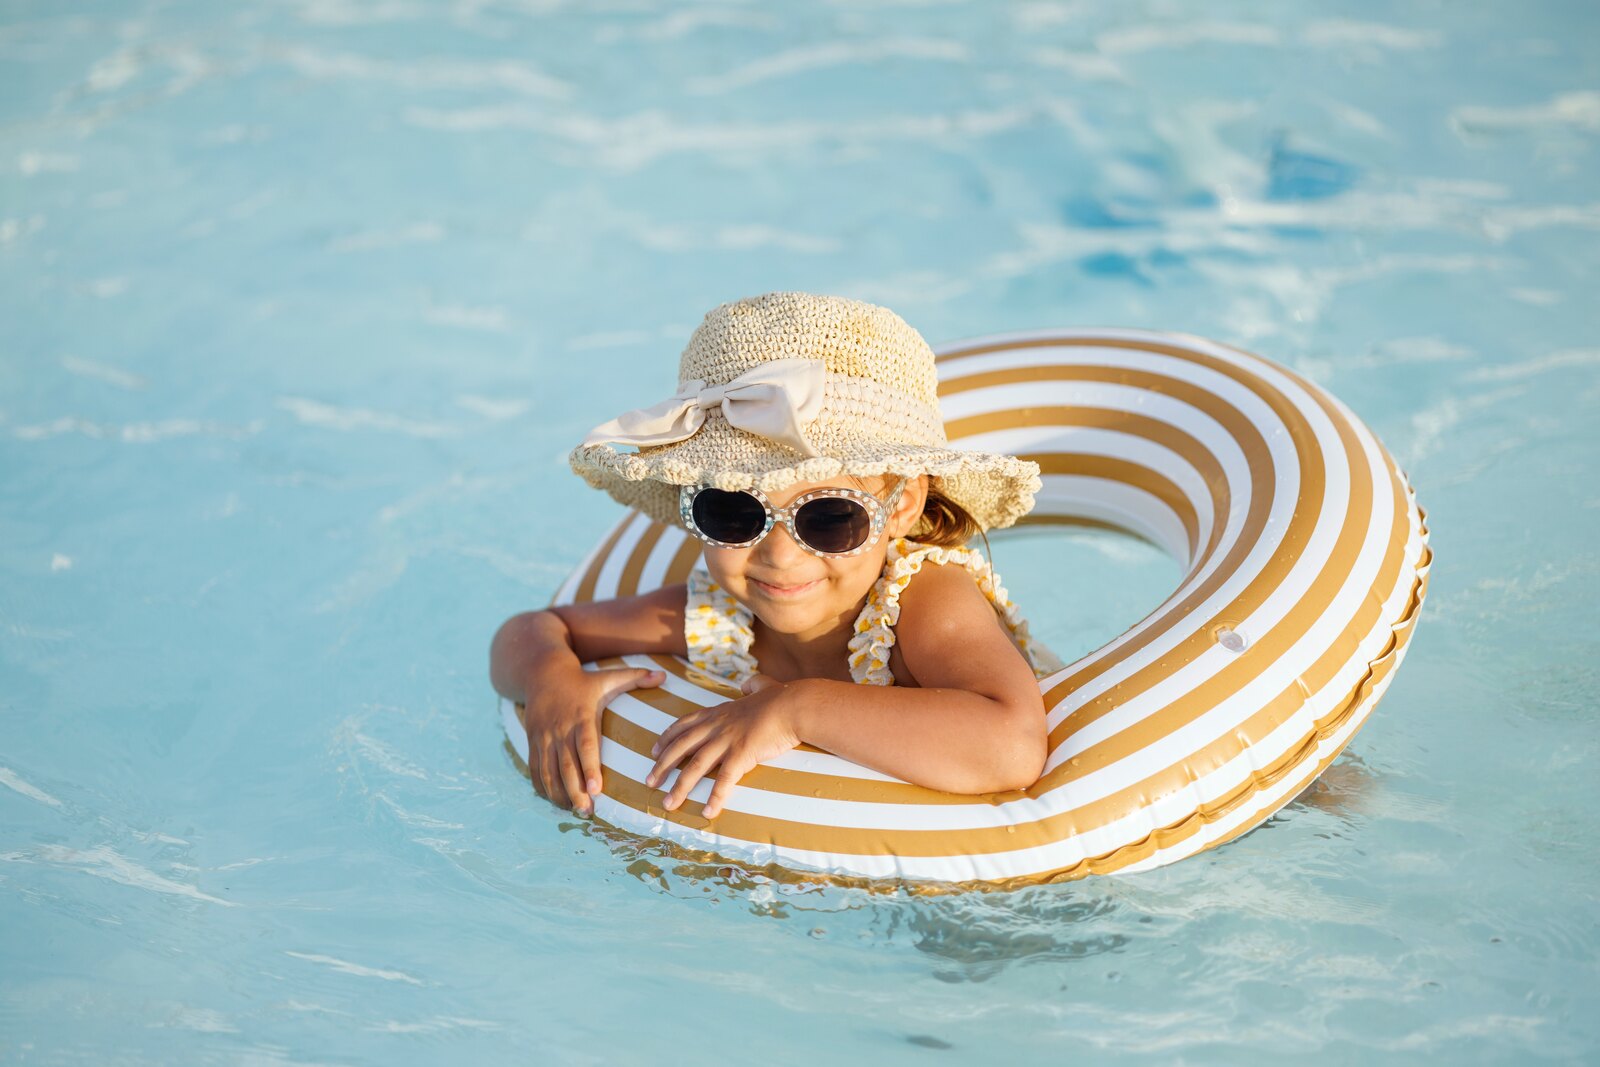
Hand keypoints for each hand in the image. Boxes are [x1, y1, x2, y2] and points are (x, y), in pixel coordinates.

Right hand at [524, 664, 663, 814]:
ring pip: (549, 772)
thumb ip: (635, 677)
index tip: (597, 790)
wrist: (542, 674)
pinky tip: (555, 801)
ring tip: (575, 810)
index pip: (586, 746)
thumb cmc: (582, 681)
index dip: (591, 768)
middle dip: (576, 791)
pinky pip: (534, 770)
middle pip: (567, 766)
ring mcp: (544, 738)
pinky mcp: (532, 743)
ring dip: (559, 794)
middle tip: (588, 811)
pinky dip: (542, 788)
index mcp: (582, 717)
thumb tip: (664, 675)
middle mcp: (561, 730)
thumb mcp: (608, 677)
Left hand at [644, 674, 802, 818]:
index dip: (667, 739)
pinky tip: (707, 812)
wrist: (793, 705)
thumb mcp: (761, 685)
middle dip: (662, 766)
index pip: (684, 725)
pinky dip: (714, 797)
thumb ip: (751, 685)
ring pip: (695, 766)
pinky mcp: (742, 755)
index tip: (654, 751)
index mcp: (718, 712)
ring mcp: (727, 741)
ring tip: (668, 804)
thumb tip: (747, 684)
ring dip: (679, 787)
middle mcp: (717, 726)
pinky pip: (724, 780)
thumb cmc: (781, 697)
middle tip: (649, 782)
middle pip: (681, 747)